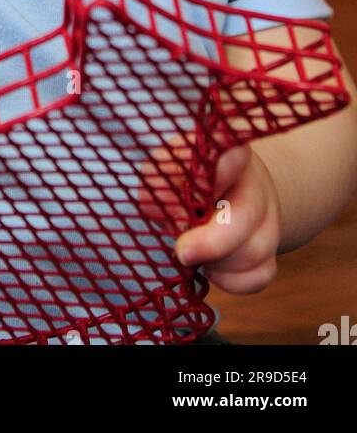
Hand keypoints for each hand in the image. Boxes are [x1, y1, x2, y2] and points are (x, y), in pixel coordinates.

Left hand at [137, 137, 281, 293]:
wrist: (222, 191)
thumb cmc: (187, 178)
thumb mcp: (167, 167)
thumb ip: (159, 181)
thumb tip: (171, 212)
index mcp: (227, 152)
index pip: (233, 153)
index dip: (225, 167)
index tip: (208, 178)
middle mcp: (255, 182)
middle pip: (247, 215)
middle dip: (213, 241)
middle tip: (182, 252)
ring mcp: (269, 218)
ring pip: (253, 251)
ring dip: (217, 261)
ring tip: (193, 250)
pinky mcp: (272, 250)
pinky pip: (260, 275)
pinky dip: (231, 280)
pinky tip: (214, 268)